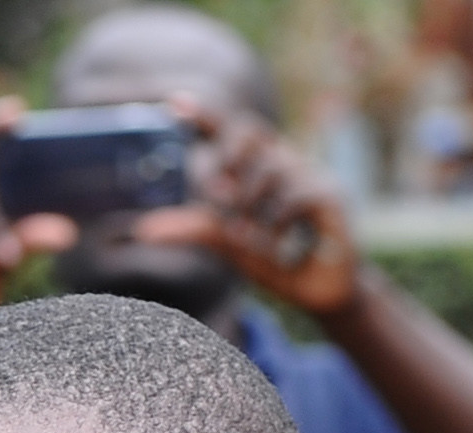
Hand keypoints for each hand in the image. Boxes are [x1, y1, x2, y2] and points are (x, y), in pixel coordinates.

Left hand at [131, 96, 359, 317]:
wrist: (319, 291)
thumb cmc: (277, 262)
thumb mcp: (230, 245)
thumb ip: (195, 230)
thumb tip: (142, 230)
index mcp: (260, 169)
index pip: (232, 132)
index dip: (206, 116)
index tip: (173, 101)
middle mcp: (284, 163)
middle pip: (248, 131)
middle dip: (225, 157)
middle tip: (216, 195)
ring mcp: (309, 175)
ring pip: (265, 171)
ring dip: (248, 208)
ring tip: (252, 239)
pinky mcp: (329, 195)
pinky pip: (291, 197)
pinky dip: (274, 225)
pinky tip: (277, 246)